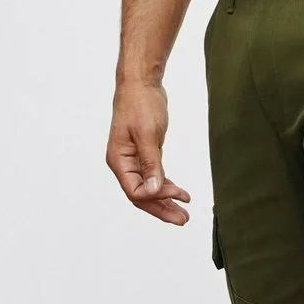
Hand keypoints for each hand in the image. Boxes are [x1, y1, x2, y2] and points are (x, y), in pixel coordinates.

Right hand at [106, 81, 189, 225]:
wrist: (141, 83)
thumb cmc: (140, 104)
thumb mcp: (148, 134)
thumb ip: (151, 164)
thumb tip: (154, 190)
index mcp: (119, 161)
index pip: (135, 192)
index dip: (156, 198)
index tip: (178, 195)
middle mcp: (123, 164)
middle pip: (141, 196)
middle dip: (162, 209)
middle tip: (183, 220)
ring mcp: (133, 161)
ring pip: (148, 190)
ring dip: (166, 201)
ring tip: (184, 213)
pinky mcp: (144, 155)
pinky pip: (153, 178)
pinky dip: (166, 187)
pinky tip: (179, 194)